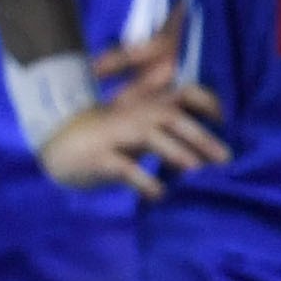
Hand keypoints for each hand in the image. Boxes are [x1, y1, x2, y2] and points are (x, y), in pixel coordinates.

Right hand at [35, 61, 226, 198]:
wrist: (53, 144)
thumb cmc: (100, 133)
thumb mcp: (132, 116)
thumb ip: (160, 109)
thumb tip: (182, 86)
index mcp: (144, 105)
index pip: (180, 93)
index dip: (206, 102)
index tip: (227, 121)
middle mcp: (132, 115)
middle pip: (170, 117)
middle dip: (200, 136)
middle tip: (226, 160)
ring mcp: (113, 134)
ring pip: (150, 137)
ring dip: (176, 153)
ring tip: (197, 173)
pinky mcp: (98, 157)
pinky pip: (124, 168)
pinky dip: (144, 181)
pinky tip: (160, 194)